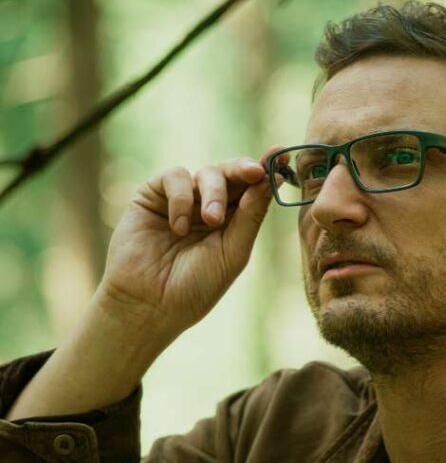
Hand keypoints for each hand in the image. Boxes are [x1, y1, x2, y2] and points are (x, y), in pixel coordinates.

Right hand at [97, 149, 281, 339]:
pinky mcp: (153, 195)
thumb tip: (270, 180)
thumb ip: (250, 216)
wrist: (148, 304)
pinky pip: (175, 176)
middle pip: (232, 173)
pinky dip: (182, 198)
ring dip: (214, 193)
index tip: (280, 157)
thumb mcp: (233, 253)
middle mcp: (208, 206)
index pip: (253, 189)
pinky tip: (178, 227)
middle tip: (255, 172)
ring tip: (211, 221)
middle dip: (245, 170)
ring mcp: (182, 200)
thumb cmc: (194, 288)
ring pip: (207, 172)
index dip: (268, 171)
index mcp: (233, 222)